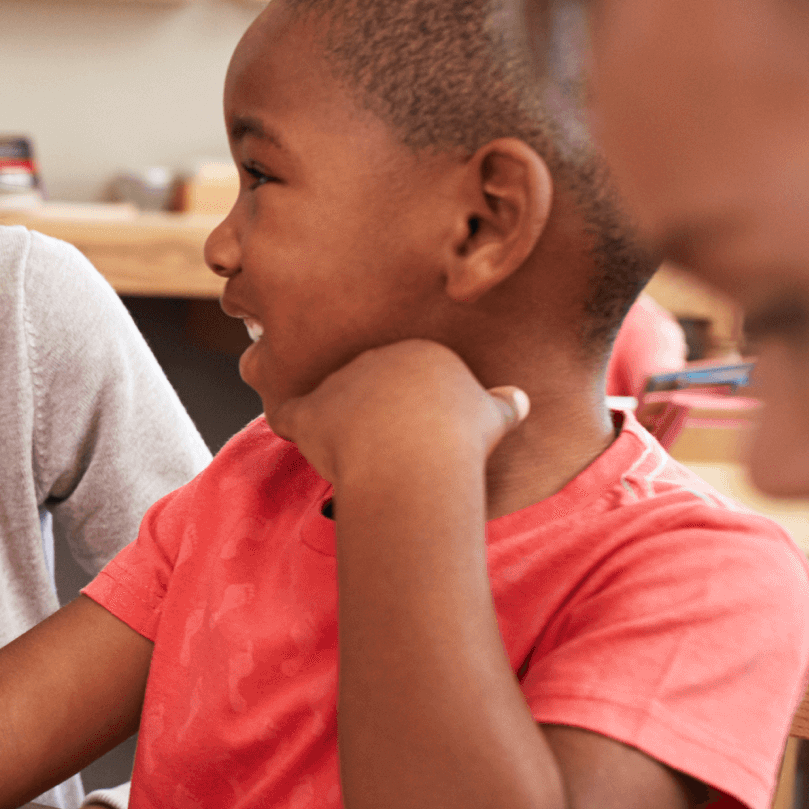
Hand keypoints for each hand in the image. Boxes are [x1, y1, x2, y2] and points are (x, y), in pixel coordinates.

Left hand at [266, 339, 530, 490]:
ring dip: (332, 418)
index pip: (407, 374)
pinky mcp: (311, 411)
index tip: (418, 428)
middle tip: (387, 444)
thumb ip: (503, 405)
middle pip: (366, 382)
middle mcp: (372, 358)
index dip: (409, 401)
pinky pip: (290, 413)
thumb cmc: (460, 438)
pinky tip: (294, 433)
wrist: (416, 454)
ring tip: (351, 450)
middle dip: (372, 407)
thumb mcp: (493, 417)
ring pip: (328, 397)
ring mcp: (338, 382)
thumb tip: (518, 399)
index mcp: (417, 353)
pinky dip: (291, 424)